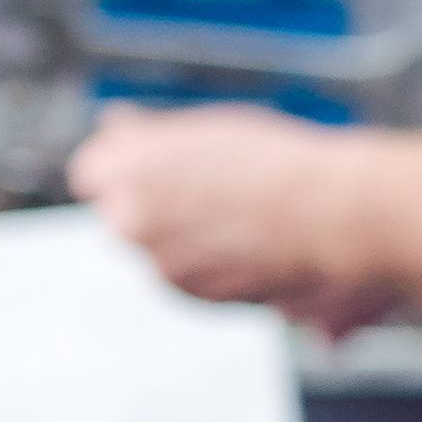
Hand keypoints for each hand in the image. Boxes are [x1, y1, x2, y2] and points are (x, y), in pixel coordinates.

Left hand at [68, 104, 367, 306]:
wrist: (329, 214)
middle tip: (210, 190)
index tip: (155, 164)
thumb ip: (148, 136)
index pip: (92, 173)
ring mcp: (160, 264)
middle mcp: (128, 222)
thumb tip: (116, 125)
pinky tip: (252, 243)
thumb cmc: (273, 162)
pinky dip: (214, 265)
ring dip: (189, 239)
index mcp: (121, 170)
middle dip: (156, 207)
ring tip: (243, 216)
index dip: (126, 167)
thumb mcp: (202, 129)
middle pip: (125, 214)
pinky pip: (191, 277)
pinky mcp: (194, 296)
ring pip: (161, 249)